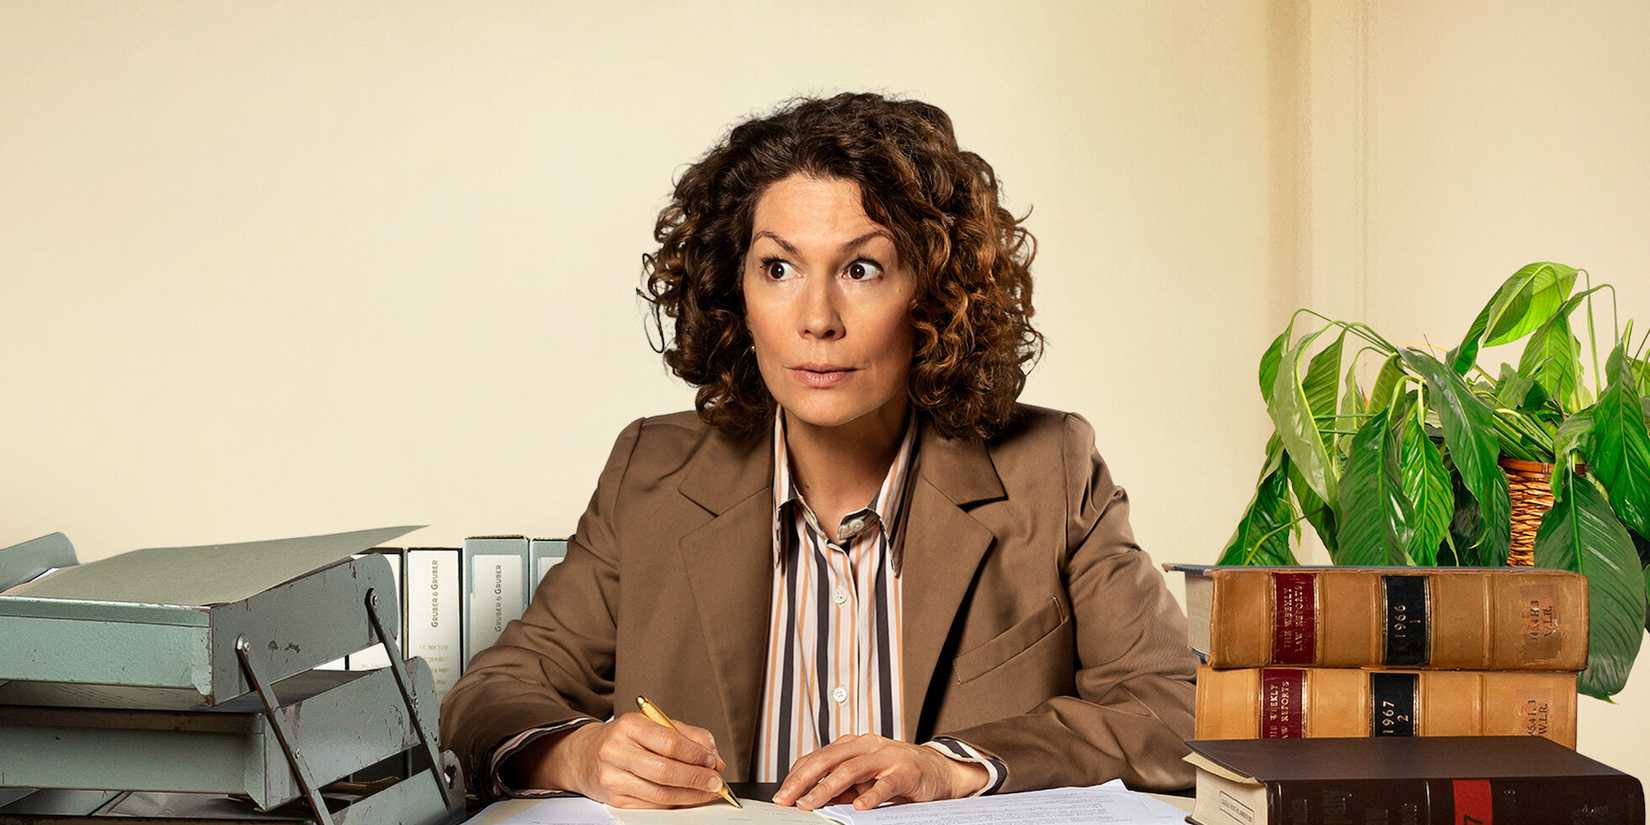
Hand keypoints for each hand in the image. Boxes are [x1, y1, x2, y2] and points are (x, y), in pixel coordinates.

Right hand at [518, 712, 727, 808]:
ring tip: (707, 791)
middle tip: (716, 782)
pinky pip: (652, 806)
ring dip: (690, 795)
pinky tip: (687, 798)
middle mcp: (617, 750)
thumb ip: (686, 735)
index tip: (713, 761)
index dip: (695, 754)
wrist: (584, 755)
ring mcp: (613, 777)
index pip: (668, 742)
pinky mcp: (614, 799)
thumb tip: (713, 756)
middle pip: (664, 771)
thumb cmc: (624, 739)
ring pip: (660, 794)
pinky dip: (675, 804)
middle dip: (696, 779)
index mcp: (630, 726)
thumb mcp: (652, 725)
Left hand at [772, 734, 988, 810]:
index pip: (818, 757)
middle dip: (803, 780)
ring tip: (811, 804)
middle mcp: (867, 746)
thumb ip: (842, 784)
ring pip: (851, 770)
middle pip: (828, 760)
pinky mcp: (905, 772)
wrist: (938, 769)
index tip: (782, 793)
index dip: (797, 774)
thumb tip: (814, 797)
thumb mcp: (865, 777)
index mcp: (854, 745)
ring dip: (828, 788)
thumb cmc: (898, 772)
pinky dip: (871, 795)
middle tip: (787, 799)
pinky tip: (859, 807)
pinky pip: (885, 784)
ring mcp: (887, 757)